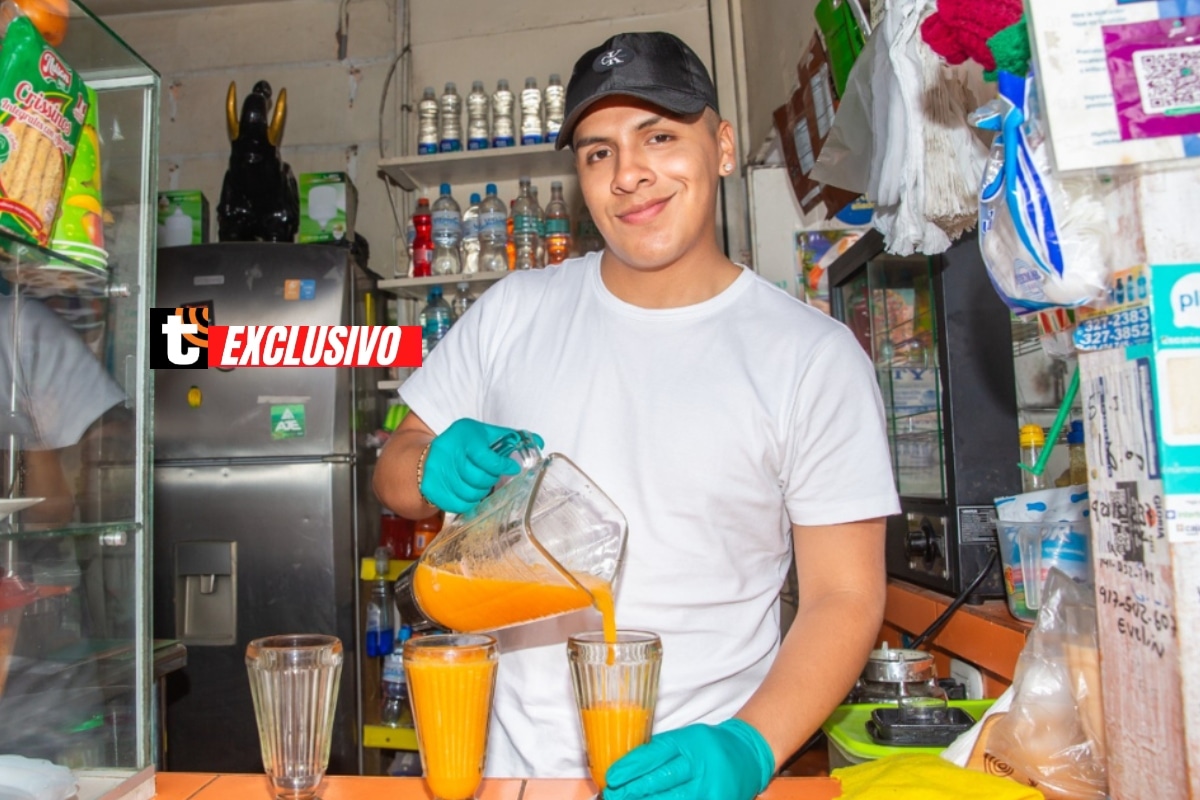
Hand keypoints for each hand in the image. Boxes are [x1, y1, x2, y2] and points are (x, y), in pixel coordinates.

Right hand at [420, 419, 542, 513]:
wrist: (422, 459)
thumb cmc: (461, 445)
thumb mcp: (481, 434)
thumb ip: (509, 436)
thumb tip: (540, 440)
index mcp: (462, 435)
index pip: (489, 458)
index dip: (504, 466)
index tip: (513, 467)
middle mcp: (447, 452)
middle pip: (481, 478)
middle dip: (491, 479)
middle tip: (491, 476)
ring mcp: (438, 472)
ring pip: (473, 493)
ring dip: (482, 492)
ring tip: (480, 484)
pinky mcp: (433, 490)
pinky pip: (461, 505)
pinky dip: (470, 503)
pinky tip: (470, 493)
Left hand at [604, 720, 774, 799]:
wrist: (748, 755)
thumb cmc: (709, 747)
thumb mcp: (685, 739)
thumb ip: (660, 752)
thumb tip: (627, 768)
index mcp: (689, 742)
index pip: (655, 754)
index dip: (631, 766)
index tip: (612, 777)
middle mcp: (700, 764)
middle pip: (662, 779)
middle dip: (634, 790)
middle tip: (613, 795)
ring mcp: (710, 787)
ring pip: (674, 799)